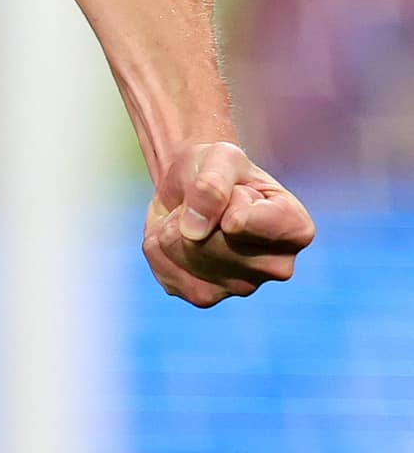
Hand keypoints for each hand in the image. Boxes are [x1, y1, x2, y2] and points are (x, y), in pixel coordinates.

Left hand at [143, 140, 314, 307]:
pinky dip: (158, 242)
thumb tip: (193, 231)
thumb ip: (213, 183)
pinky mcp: (204, 296)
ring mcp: (241, 288)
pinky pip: (163, 267)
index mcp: (295, 229)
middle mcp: (277, 267)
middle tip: (208, 200)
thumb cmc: (217, 169)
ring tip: (192, 216)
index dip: (227, 198)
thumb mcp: (220, 156)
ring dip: (173, 225)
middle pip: (212, 241)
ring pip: (185, 254)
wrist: (192, 186)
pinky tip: (176, 234)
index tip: (236, 189)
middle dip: (195, 209)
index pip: (245, 220)